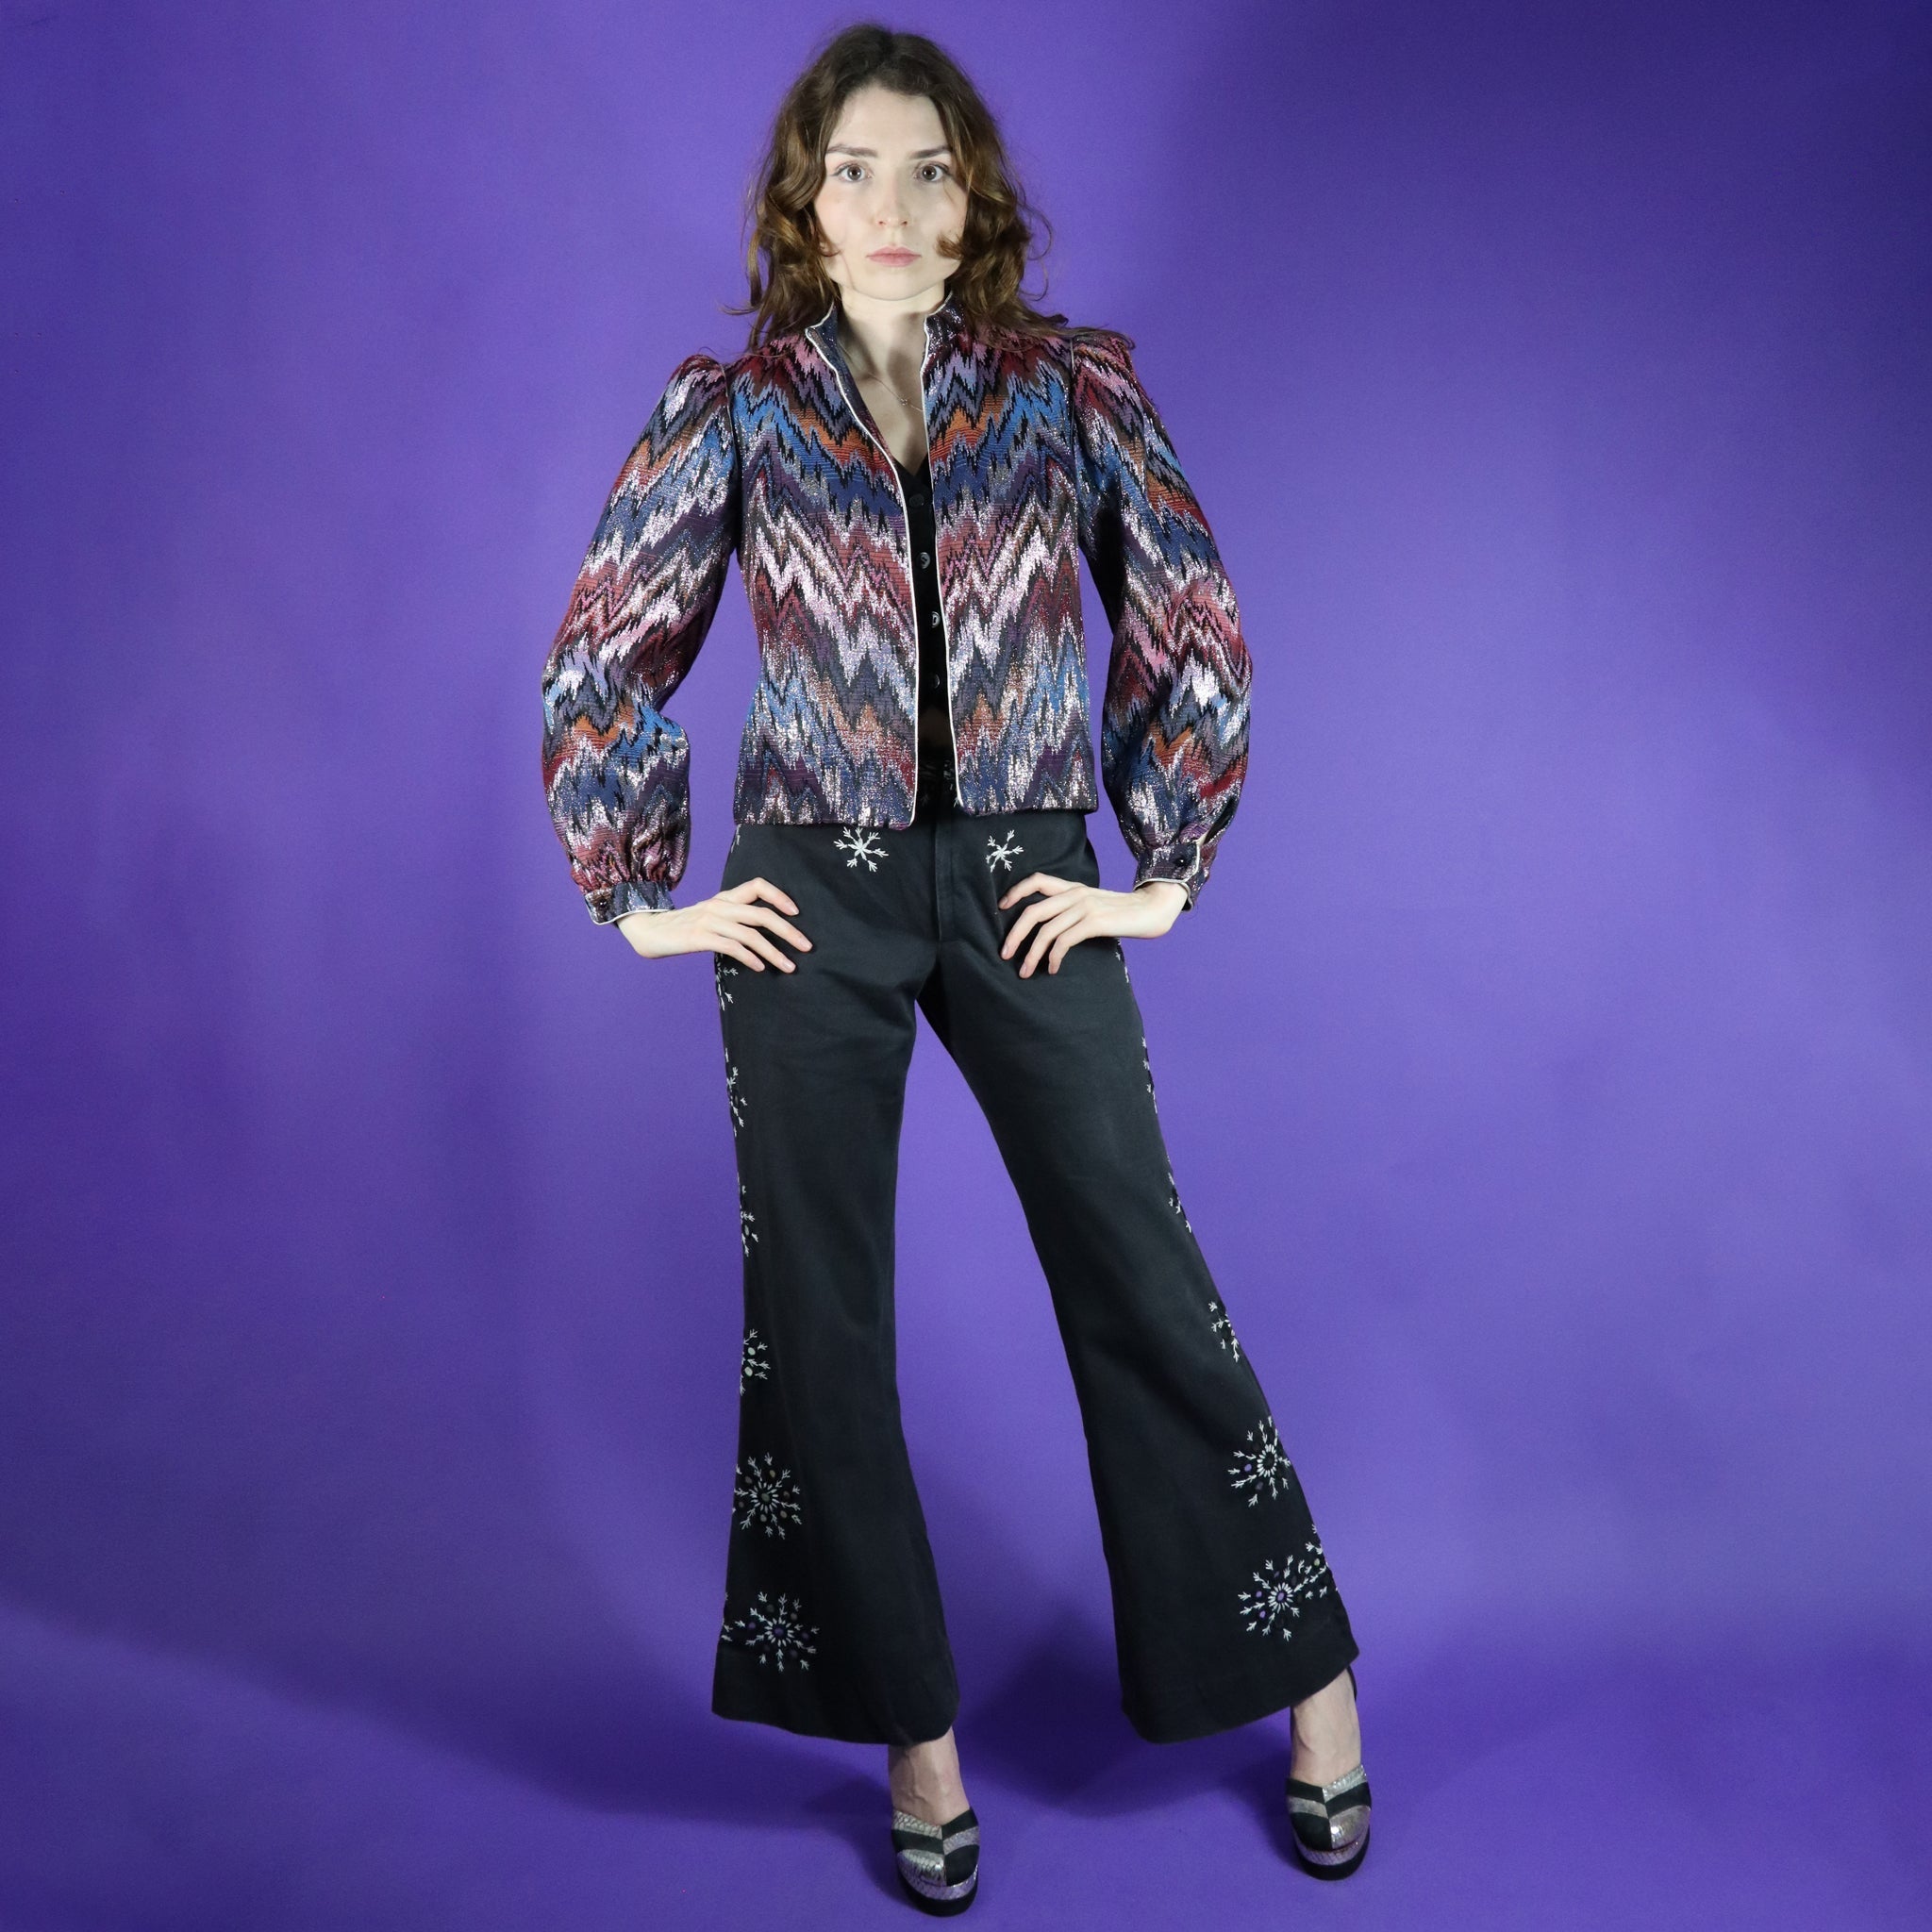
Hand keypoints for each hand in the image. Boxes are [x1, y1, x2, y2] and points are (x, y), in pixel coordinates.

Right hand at [615, 879, 811, 971]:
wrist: (648, 932)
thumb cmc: (684, 928)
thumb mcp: (711, 916)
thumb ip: (734, 919)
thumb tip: (764, 934)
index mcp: (724, 897)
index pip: (758, 886)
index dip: (780, 896)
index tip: (797, 913)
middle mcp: (720, 905)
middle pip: (762, 914)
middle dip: (789, 931)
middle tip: (807, 947)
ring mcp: (710, 921)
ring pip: (751, 935)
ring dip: (774, 952)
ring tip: (789, 966)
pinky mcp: (700, 938)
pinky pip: (733, 947)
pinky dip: (751, 958)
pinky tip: (760, 968)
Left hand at [997, 876, 1186, 976]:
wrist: (1153, 909)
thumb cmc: (1123, 913)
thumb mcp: (1094, 905)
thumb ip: (1073, 910)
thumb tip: (1049, 930)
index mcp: (1073, 887)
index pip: (1037, 880)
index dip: (1016, 892)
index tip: (1001, 908)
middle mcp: (1075, 893)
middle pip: (1033, 911)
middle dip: (1014, 935)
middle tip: (1004, 954)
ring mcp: (1085, 907)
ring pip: (1046, 930)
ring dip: (1031, 954)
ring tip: (1024, 971)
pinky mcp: (1094, 922)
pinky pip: (1064, 941)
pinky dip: (1053, 958)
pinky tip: (1052, 969)